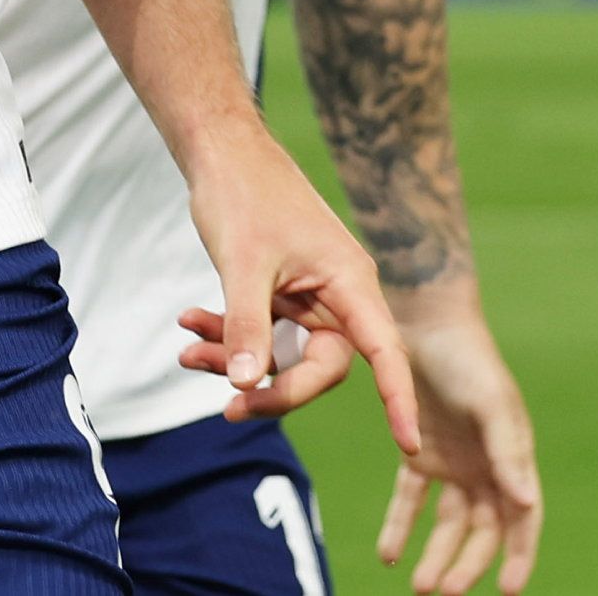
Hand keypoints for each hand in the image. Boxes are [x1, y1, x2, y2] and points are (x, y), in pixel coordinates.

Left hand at [172, 123, 421, 454]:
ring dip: (238, 361)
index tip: (409, 446)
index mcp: (349, 281)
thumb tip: (246, 386)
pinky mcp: (284, 290)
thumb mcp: (242, 265)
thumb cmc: (242, 195)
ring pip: (286, 353)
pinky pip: (265, 332)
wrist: (220, 151)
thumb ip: (246, 327)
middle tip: (225, 405)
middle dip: (274, 388)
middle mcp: (339, 292)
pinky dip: (228, 335)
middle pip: (323, 366)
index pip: (384, 352)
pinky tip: (190, 323)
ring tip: (188, 353)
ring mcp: (311, 292)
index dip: (399, 399)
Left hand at [372, 285, 541, 594]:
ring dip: (436, 555)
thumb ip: (508, 453)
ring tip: (419, 585)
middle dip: (467, 564)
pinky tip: (388, 554)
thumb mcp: (491, 403)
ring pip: (448, 523)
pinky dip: (401, 527)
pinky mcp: (419, 452)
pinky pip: (411, 500)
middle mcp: (487, 464)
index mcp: (513, 455)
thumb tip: (525, 504)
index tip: (509, 590)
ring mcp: (453, 460)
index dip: (520, 555)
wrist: (423, 320)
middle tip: (442, 592)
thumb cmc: (467, 359)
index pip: (523, 517)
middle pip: (483, 529)